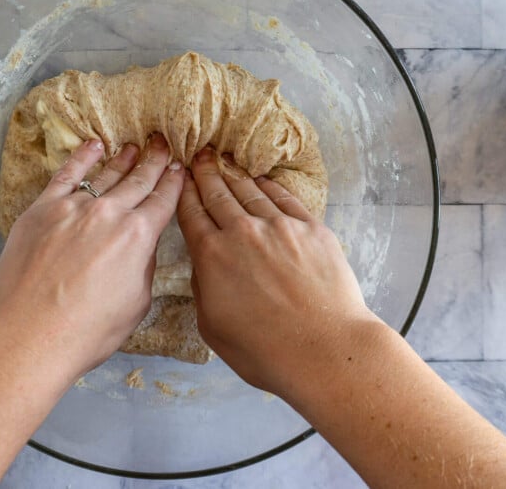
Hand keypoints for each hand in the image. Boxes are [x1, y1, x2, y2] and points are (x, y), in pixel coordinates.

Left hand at [0, 134, 183, 380]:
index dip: (173, 184)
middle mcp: (108, 214)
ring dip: (123, 159)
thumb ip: (143, 266)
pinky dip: (82, 158)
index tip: (179, 169)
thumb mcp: (136, 303)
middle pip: (137, 181)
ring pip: (105, 175)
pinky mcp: (41, 210)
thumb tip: (140, 246)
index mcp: (138, 236)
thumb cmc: (85, 332)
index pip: (162, 201)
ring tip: (133, 146)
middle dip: (154, 162)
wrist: (26, 335)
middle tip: (162, 145)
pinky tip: (93, 146)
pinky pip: (66, 175)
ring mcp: (73, 207)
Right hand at [176, 147, 373, 397]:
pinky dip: (269, 186)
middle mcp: (242, 232)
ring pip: (251, 192)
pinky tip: (262, 180)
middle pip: (218, 194)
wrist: (324, 350)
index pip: (192, 213)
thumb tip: (206, 266)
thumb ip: (202, 289)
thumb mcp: (212, 327)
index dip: (185, 191)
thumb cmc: (265, 350)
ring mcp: (280, 227)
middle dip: (206, 174)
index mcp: (212, 256)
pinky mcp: (312, 229)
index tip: (182, 176)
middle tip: (200, 156)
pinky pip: (285, 199)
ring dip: (235, 176)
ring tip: (226, 162)